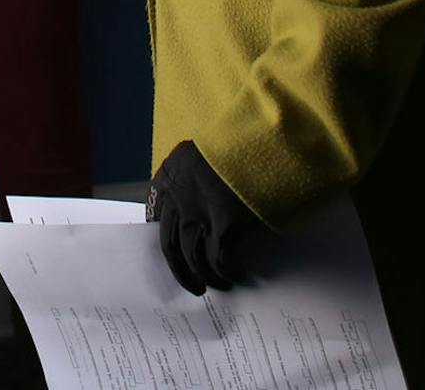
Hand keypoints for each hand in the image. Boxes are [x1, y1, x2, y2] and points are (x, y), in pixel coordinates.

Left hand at [145, 140, 258, 294]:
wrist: (270, 137)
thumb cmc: (242, 146)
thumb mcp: (204, 154)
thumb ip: (192, 179)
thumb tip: (195, 218)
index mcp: (170, 173)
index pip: (154, 217)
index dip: (164, 242)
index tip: (173, 258)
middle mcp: (179, 193)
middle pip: (170, 244)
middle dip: (180, 271)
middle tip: (193, 286)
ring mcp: (200, 208)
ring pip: (192, 257)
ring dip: (204, 277)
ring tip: (219, 286)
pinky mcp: (225, 221)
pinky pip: (219, 259)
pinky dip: (227, 272)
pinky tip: (237, 275)